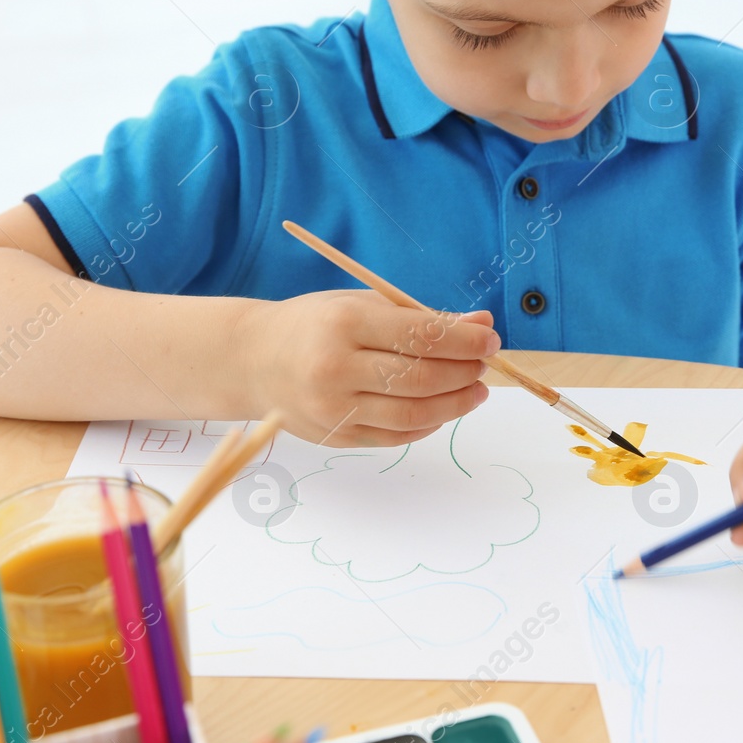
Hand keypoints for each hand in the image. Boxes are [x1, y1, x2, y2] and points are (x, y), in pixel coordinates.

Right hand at [241, 290, 499, 446]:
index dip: (463, 341)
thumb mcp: (361, 305)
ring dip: (455, 404)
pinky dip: (428, 424)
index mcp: (343, 324)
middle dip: (463, 372)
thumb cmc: (315, 325)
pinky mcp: (336, 437)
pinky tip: (442, 408)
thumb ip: (420, 317)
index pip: (420, 336)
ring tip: (474, 390)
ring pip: (413, 414)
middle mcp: (335, 368)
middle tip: (484, 364)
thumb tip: (480, 326)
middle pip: (421, 379)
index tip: (489, 340)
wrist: (253, 361)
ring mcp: (334, 409)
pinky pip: (396, 435)